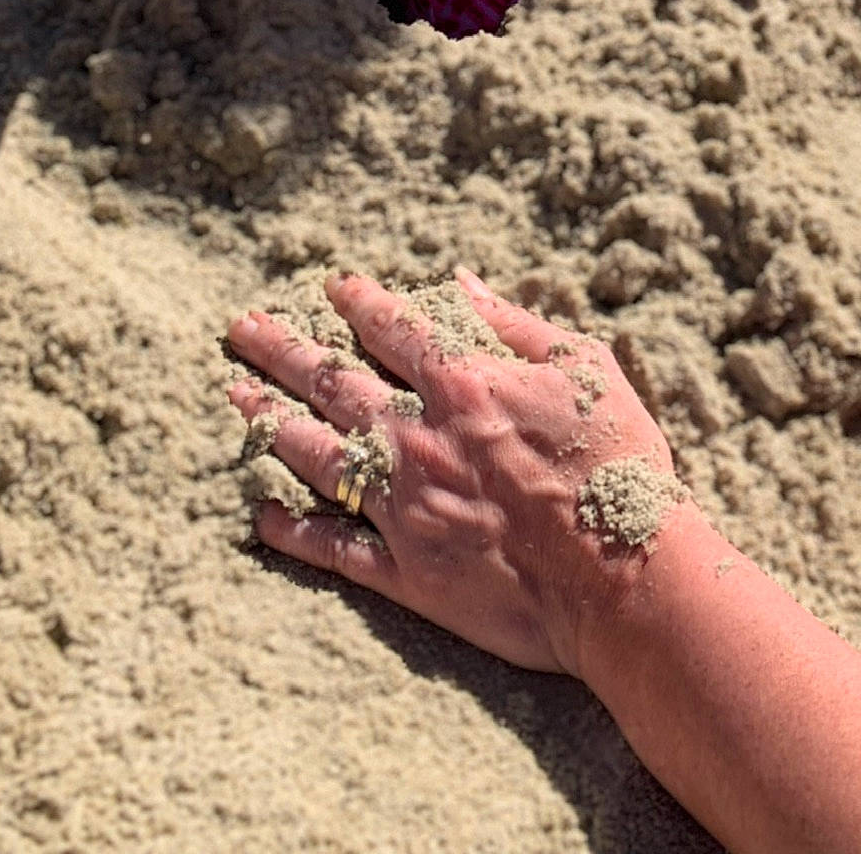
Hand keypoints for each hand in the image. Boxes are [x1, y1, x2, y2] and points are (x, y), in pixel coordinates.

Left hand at [226, 272, 686, 677]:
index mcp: (463, 384)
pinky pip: (331, 547)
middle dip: (281, 350)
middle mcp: (419, 439)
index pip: (393, 328)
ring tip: (234, 396)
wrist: (626, 578)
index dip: (357, 301)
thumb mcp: (584, 367)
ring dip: (270, 422)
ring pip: (316, 455)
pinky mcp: (406, 572)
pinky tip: (260, 514)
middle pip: (331, 383)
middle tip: (239, 327)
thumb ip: (516, 322)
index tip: (330, 285)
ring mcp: (404, 508)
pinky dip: (291, 530)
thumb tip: (460, 282)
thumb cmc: (617, 465)